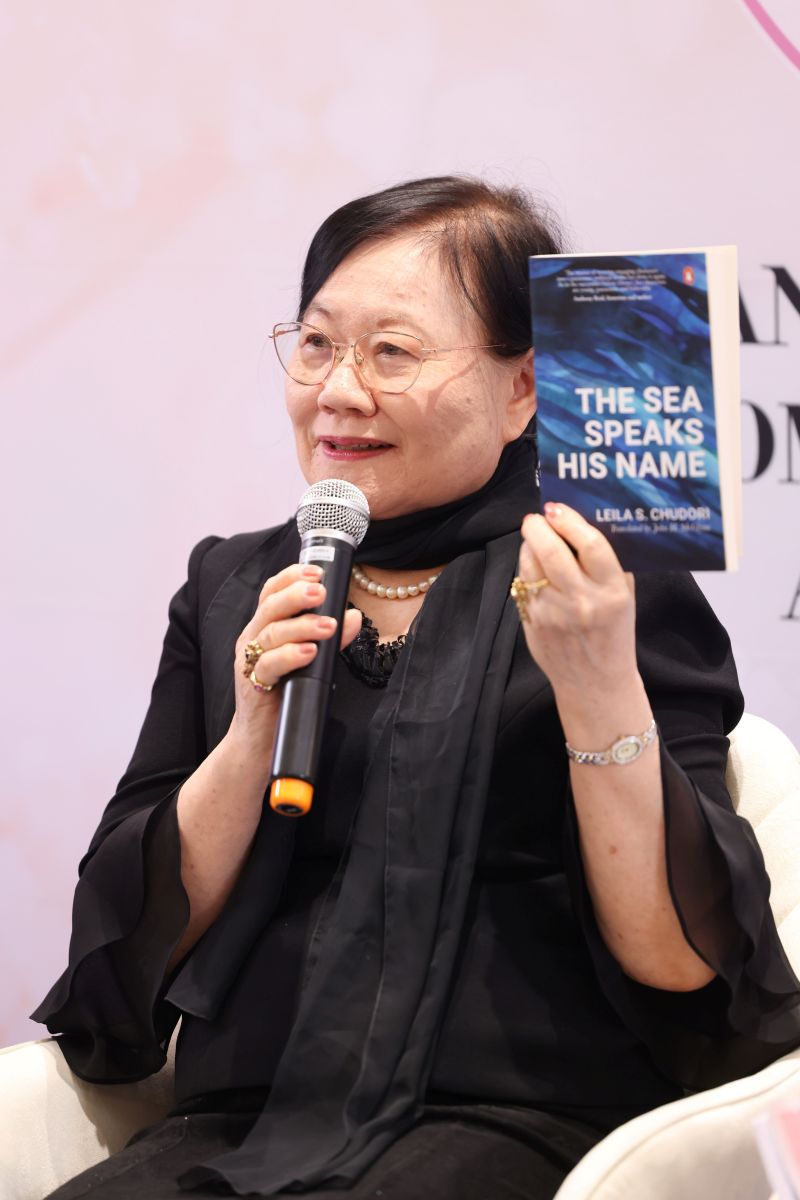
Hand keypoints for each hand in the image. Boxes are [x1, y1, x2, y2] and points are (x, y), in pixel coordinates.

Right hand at [232, 563, 361, 739]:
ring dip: (301, 626)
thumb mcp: (310, 662)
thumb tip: (353, 616)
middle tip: (321, 592)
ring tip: (328, 625)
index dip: (292, 577)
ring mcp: (250, 663)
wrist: (260, 741)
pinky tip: (310, 653)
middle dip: (296, 595)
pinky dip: (290, 656)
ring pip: (271, 634)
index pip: (272, 593)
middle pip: (270, 607)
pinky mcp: (253, 686)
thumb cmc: (286, 695)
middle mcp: (253, 640)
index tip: (317, 572)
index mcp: (264, 628)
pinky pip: (267, 666)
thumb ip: (329, 639)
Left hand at [516, 502, 637, 701]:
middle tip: (537, 517)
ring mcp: (553, 613)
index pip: (591, 545)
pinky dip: (526, 568)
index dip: (570, 521)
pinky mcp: (532, 622)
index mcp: (612, 592)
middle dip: (539, 527)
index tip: (558, 508)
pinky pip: (523, 584)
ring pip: (531, 565)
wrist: (595, 683)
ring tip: (535, 537)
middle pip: (552, 551)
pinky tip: (533, 565)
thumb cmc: (613, 633)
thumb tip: (585, 524)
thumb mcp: (625, 598)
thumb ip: (610, 565)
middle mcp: (582, 602)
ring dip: (529, 545)